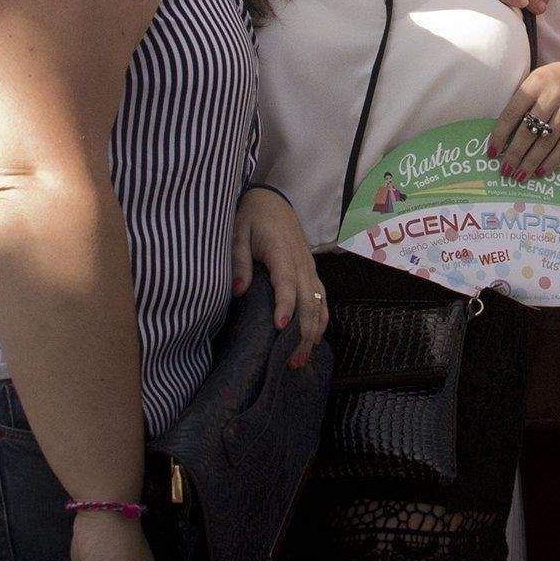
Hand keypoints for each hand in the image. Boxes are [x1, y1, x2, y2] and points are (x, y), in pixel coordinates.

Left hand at [233, 186, 325, 367]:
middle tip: (292, 359)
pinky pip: (322, 297)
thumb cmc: (252, 217)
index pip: (287, 282)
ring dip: (314, 330)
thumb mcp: (238, 233)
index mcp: (282, 252)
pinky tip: (314, 339)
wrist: (271, 200)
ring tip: (302, 357)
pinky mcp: (311, 271)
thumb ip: (239, 260)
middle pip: (309, 299)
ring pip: (319, 302)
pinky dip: (320, 319)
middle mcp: (301, 262)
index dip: (286, 304)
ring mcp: (309, 267)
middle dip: (303, 330)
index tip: (280, 327)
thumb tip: (239, 290)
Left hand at [488, 61, 559, 182]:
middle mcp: (553, 95)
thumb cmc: (547, 84)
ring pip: (548, 141)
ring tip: (520, 176)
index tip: (492, 153)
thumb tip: (500, 139)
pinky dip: (553, 161)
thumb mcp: (531, 83)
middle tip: (505, 171)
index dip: (501, 134)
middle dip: (515, 153)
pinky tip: (541, 172)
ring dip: (532, 162)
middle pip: (530, 130)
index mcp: (534, 84)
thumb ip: (518, 105)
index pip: (513, 113)